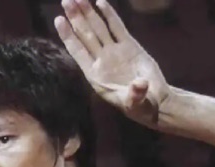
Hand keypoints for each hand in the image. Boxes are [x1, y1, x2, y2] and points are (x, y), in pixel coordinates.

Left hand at [55, 0, 169, 125]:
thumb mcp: (136, 105)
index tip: (59, 20)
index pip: (78, 51)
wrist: (155, 101)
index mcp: (95, 75)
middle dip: (76, 18)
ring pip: (98, 28)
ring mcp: (114, 52)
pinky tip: (99, 2)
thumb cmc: (141, 107)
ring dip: (88, 13)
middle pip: (85, 35)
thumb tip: (140, 84)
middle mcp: (102, 61)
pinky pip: (116, 27)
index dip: (68, 36)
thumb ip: (135, 96)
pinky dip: (108, 15)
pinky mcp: (129, 46)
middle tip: (66, 0)